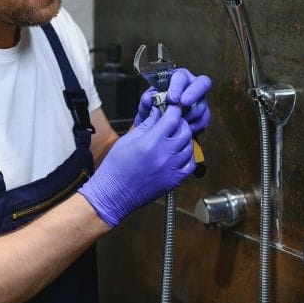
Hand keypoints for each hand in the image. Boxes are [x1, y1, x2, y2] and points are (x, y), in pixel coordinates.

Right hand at [79, 105, 193, 227]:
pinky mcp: (174, 181)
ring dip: (184, 139)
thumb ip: (147, 124)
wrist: (113, 194)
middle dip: (180, 123)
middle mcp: (164, 155)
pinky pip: (190, 165)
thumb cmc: (115, 168)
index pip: (172, 118)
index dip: (173, 109)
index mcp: (151, 142)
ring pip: (190, 147)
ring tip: (173, 139)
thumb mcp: (128, 139)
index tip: (171, 107)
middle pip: (185, 131)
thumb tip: (157, 111)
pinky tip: (178, 155)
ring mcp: (171, 169)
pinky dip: (187, 157)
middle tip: (172, 122)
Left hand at [134, 68, 211, 134]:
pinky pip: (203, 120)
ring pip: (201, 105)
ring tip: (175, 122)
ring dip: (189, 115)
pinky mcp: (204, 115)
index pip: (181, 76)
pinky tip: (181, 130)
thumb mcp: (145, 105)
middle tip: (184, 104)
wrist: (155, 128)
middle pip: (203, 83)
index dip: (178, 86)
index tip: (172, 98)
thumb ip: (147, 100)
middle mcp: (192, 86)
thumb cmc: (152, 110)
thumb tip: (149, 98)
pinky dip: (192, 126)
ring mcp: (200, 100)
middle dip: (193, 94)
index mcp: (177, 78)